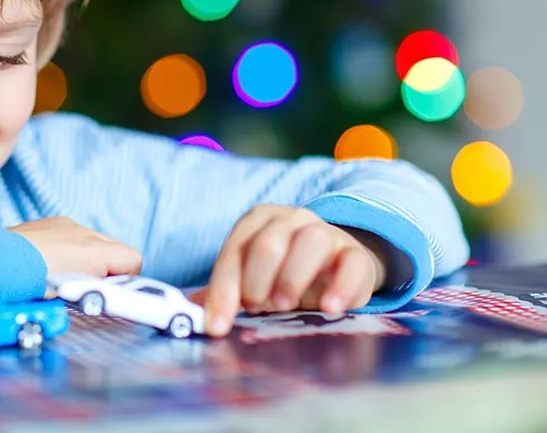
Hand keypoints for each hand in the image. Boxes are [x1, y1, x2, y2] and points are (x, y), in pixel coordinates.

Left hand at [10, 217, 142, 294]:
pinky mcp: (47, 223)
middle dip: (108, 270)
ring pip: (93, 242)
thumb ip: (95, 291)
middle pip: (115, 249)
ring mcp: (63, 224)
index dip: (126, 280)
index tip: (111, 295)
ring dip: (87, 260)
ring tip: (64, 280)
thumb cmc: (23, 283)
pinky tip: (50, 266)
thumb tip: (107, 295)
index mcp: (92, 251)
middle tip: (88, 292)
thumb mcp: (67, 297)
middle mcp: (81, 231)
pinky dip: (68, 251)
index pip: (133, 259)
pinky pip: (71, 235)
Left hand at [194, 205, 386, 336]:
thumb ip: (225, 291)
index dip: (223, 290)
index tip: (217, 326)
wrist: (334, 264)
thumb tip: (190, 312)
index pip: (235, 251)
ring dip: (293, 277)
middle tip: (257, 306)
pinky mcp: (355, 254)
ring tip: (284, 305)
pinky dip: (341, 286)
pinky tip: (329, 309)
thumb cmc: (283, 271)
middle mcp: (291, 220)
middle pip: (268, 242)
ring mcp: (326, 233)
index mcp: (258, 222)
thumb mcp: (252, 277)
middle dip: (256, 279)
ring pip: (311, 241)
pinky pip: (352, 262)